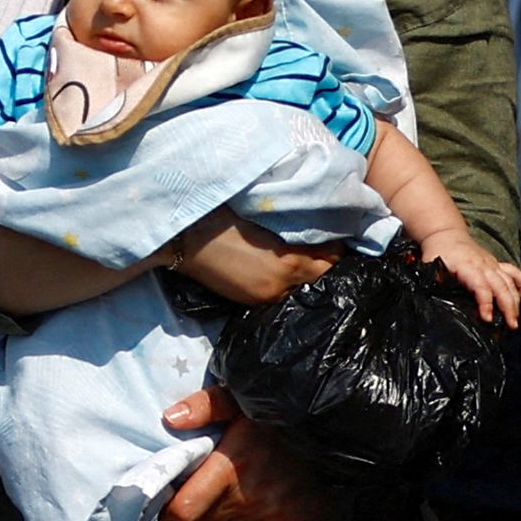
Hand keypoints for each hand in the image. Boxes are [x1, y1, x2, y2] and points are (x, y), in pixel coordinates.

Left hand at [161, 389, 334, 520]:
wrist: (325, 459)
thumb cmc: (270, 433)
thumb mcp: (239, 406)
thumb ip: (205, 405)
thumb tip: (172, 418)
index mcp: (238, 459)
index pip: (186, 507)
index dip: (172, 507)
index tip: (172, 499)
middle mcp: (255, 491)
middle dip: (192, 511)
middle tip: (205, 493)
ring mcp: (271, 517)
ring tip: (229, 500)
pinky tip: (243, 518)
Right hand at [165, 213, 335, 306]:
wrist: (183, 239)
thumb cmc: (221, 218)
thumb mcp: (262, 220)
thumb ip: (291, 230)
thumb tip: (313, 230)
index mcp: (286, 262)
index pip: (328, 261)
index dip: (336, 248)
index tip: (337, 236)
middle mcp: (280, 287)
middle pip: (318, 279)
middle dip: (325, 263)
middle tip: (326, 247)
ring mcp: (264, 298)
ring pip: (300, 290)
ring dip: (306, 276)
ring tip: (304, 259)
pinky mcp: (249, 301)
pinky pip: (280, 294)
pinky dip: (287, 283)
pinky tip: (282, 271)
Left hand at [419, 230, 520, 326]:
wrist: (446, 235)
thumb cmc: (438, 253)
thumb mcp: (430, 267)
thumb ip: (434, 282)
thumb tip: (432, 301)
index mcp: (467, 266)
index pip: (481, 285)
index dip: (486, 302)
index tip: (488, 318)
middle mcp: (484, 265)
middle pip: (501, 286)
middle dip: (508, 307)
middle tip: (511, 325)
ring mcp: (492, 264)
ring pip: (509, 282)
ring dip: (515, 301)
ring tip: (515, 320)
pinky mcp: (496, 264)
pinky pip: (513, 272)